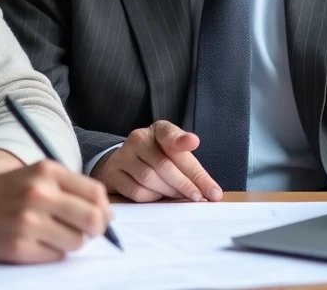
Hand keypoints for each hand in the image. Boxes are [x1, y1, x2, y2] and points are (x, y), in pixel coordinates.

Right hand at [0, 161, 111, 262]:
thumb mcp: (33, 176)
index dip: (105, 209)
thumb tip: (106, 213)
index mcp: (46, 171)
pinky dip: (51, 252)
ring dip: (70, 241)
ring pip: (77, 241)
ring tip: (50, 233)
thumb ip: (67, 188)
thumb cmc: (0, 193)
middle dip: (96, 229)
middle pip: (94, 219)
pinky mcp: (20, 247)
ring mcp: (30, 221)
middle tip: (86, 231)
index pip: (96, 193)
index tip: (102, 217)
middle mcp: (39, 193)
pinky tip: (34, 242)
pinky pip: (56, 256)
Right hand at [93, 120, 222, 202]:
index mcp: (158, 131)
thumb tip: (212, 191)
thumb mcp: (175, 154)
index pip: (170, 134)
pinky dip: (152, 197)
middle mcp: (139, 138)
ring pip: (150, 178)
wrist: (124, 163)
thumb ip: (191, 167)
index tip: (193, 142)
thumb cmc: (157, 158)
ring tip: (180, 196)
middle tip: (200, 196)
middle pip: (164, 164)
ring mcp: (124, 156)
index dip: (182, 139)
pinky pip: (136, 191)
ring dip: (169, 191)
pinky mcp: (114, 174)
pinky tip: (158, 196)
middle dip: (186, 183)